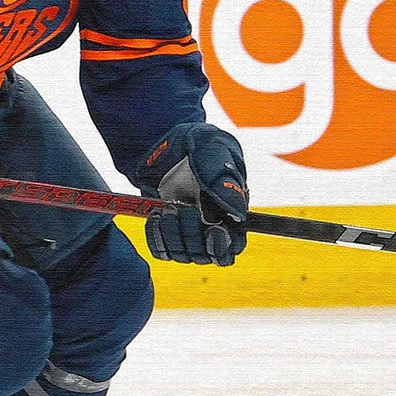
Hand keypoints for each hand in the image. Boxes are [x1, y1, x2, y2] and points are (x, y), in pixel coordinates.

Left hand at [133, 122, 248, 265]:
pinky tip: (156, 216)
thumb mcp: (213, 152)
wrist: (164, 140)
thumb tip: (238, 213)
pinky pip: (162, 250)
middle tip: (184, 210)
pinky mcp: (166, 231)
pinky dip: (157, 237)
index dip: (225, 247)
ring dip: (174, 236)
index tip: (213, 231)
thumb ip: (225, 181)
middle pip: (208, 256)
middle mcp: (211, 226)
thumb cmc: (198, 142)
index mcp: (231, 211)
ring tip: (168, 209)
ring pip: (184, 255)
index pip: (234, 246)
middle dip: (195, 237)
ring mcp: (187, 231)